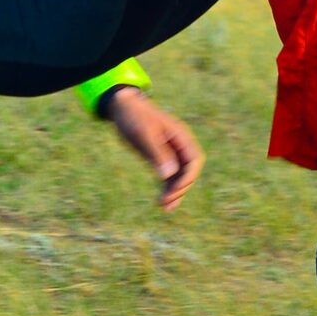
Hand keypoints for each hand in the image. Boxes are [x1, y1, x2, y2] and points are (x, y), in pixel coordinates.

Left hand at [102, 87, 204, 210]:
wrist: (122, 107)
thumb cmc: (133, 117)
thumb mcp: (143, 133)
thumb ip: (156, 153)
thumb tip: (169, 175)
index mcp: (179, 135)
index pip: (194, 160)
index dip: (187, 178)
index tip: (173, 191)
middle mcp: (178, 144)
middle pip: (189, 171)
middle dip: (180, 188)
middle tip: (165, 203)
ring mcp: (170, 151)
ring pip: (179, 175)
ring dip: (175, 192)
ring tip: (165, 208)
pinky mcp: (160, 156)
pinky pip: (169, 175)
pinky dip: (167, 188)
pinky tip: (161, 202)